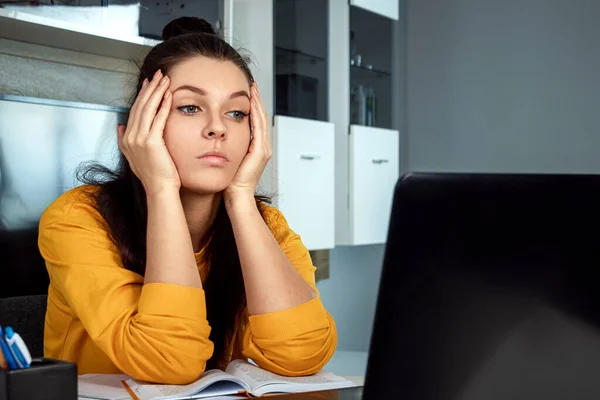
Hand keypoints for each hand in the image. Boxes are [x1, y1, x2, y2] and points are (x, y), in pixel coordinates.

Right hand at [117, 69, 179, 195]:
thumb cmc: (154, 175)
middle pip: (140, 106)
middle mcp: (130, 137)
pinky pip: (158, 118)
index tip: (149, 83)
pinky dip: (163, 105)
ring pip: (148, 109)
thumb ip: (125, 141)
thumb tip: (120, 127)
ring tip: (165, 79)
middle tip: (158, 74)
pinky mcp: (151, 142)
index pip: (135, 111)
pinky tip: (168, 95)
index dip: (142, 95)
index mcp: (126, 139)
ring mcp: (139, 139)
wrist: (159, 189)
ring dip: (157, 92)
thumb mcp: (134, 157)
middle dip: (150, 88)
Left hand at [225, 83, 271, 198]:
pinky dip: (255, 114)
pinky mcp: (260, 151)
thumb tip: (218, 137)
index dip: (253, 107)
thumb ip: (227, 147)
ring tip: (253, 90)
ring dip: (257, 103)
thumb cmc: (230, 181)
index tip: (247, 94)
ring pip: (261, 119)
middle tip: (252, 85)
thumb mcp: (229, 159)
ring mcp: (263, 148)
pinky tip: (251, 103)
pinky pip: (258, 127)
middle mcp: (263, 147)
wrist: (236, 195)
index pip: (256, 122)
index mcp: (256, 148)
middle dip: (257, 101)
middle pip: (261, 118)